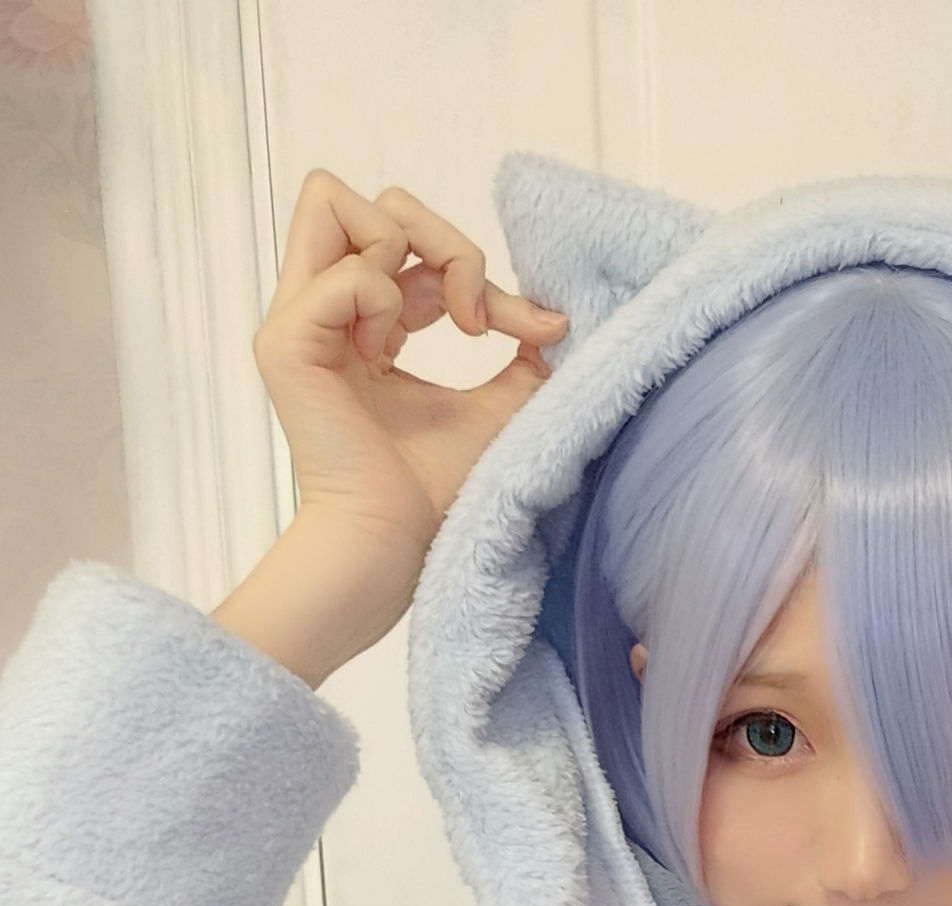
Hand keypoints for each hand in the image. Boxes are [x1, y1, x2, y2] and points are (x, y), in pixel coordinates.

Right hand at [254, 169, 567, 576]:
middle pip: (372, 200)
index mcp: (367, 322)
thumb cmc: (434, 492)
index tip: (537, 327)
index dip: (477, 269)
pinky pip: (345, 274)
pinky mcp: (286, 340)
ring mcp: (299, 319)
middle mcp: (327, 310)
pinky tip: (385, 356)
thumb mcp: (498, 410)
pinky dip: (385, 303)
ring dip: (407, 256)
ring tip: (418, 333)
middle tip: (474, 320)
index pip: (416, 245)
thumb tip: (552, 317)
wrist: (395, 543)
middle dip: (445, 241)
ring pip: (334, 200)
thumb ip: (520, 357)